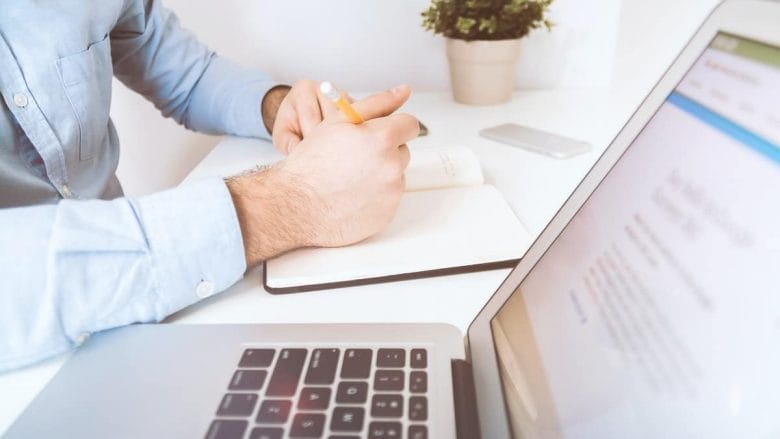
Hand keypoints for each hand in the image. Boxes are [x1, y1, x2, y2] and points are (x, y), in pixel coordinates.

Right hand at [227, 86, 418, 266]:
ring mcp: (391, 193)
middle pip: (403, 151)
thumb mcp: (339, 121)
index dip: (394, 127)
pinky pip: (389, 198)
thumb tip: (404, 90)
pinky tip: (352, 195)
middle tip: (355, 157)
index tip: (381, 132)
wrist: (296, 205)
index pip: (410, 125)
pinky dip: (375, 196)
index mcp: (382, 138)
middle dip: (385, 151)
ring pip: (396, 175)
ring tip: (350, 178)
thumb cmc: (312, 162)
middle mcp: (392, 166)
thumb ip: (376, 103)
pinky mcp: (387, 214)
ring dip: (381, 173)